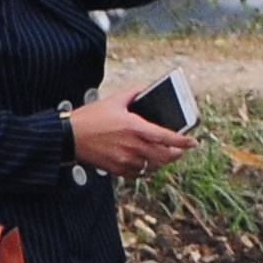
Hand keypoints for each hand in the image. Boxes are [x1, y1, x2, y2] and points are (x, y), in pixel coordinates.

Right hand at [67, 90, 194, 177]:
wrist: (68, 137)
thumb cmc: (90, 118)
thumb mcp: (113, 101)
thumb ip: (133, 93)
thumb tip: (146, 88)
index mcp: (134, 127)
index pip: (167, 137)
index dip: (183, 141)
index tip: (193, 142)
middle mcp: (132, 145)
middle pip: (165, 156)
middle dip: (176, 153)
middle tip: (180, 149)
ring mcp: (125, 159)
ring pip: (154, 166)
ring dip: (162, 161)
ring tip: (164, 155)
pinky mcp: (117, 169)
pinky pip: (139, 173)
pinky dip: (147, 169)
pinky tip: (147, 162)